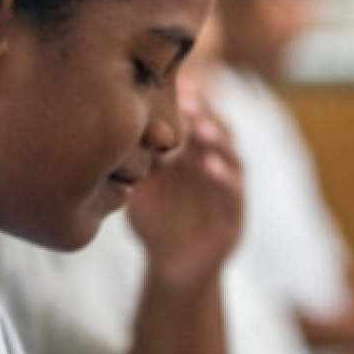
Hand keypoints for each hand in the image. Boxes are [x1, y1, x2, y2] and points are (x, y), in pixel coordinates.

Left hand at [128, 86, 243, 288]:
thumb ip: (138, 158)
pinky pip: (233, 193)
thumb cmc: (155, 222)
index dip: (190, 102)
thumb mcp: (141, 185)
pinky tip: (209, 166)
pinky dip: (224, 177)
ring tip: (201, 129)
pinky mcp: (235, 217)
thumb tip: (118, 122)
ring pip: (231, 157)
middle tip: (188, 99)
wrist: (171, 268)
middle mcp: (216, 166)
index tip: (174, 84)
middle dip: (205, 114)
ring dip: (218, 141)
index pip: (197, 119)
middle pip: (217, 131)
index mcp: (195, 153)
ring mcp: (229, 190)